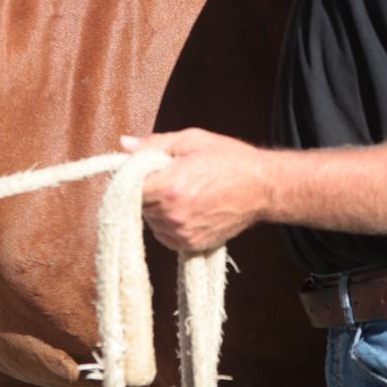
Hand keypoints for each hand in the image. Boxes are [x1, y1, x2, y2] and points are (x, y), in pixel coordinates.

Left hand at [122, 128, 273, 251]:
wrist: (262, 187)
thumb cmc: (229, 160)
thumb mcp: (190, 141)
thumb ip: (154, 144)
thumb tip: (124, 144)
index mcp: (169, 186)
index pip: (129, 186)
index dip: (135, 175)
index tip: (146, 168)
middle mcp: (173, 214)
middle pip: (138, 204)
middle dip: (147, 190)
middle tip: (169, 176)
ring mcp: (182, 233)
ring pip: (151, 221)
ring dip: (157, 208)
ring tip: (181, 192)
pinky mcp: (192, 245)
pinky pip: (165, 235)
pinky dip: (168, 223)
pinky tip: (186, 208)